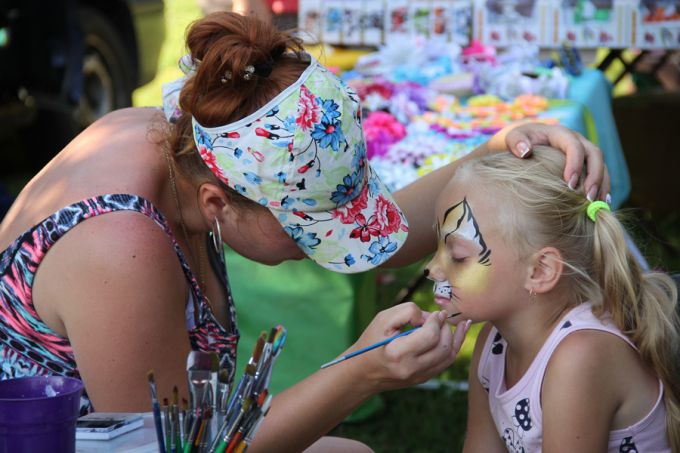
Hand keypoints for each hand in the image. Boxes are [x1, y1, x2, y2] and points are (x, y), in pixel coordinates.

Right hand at [348, 302, 470, 393]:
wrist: (363, 372)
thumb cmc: (371, 342)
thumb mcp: (383, 319)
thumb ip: (407, 312)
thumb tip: (430, 317)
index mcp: (397, 353)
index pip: (430, 336)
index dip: (436, 321)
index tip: (435, 313)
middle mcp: (410, 368)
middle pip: (443, 347)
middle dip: (446, 328)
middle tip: (441, 317)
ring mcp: (418, 377)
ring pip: (449, 357)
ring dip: (454, 338)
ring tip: (454, 324)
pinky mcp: (423, 379)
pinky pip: (445, 363)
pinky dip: (453, 347)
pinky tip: (458, 334)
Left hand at [486, 122, 610, 201]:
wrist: (521, 144)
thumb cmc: (517, 143)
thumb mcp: (512, 138)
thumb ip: (515, 142)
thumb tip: (525, 152)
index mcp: (560, 134)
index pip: (574, 146)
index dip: (575, 164)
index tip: (570, 184)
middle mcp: (577, 140)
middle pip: (595, 154)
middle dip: (595, 176)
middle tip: (588, 197)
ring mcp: (583, 152)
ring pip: (601, 165)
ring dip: (602, 185)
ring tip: (599, 205)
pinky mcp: (586, 164)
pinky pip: (600, 174)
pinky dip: (603, 188)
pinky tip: (602, 204)